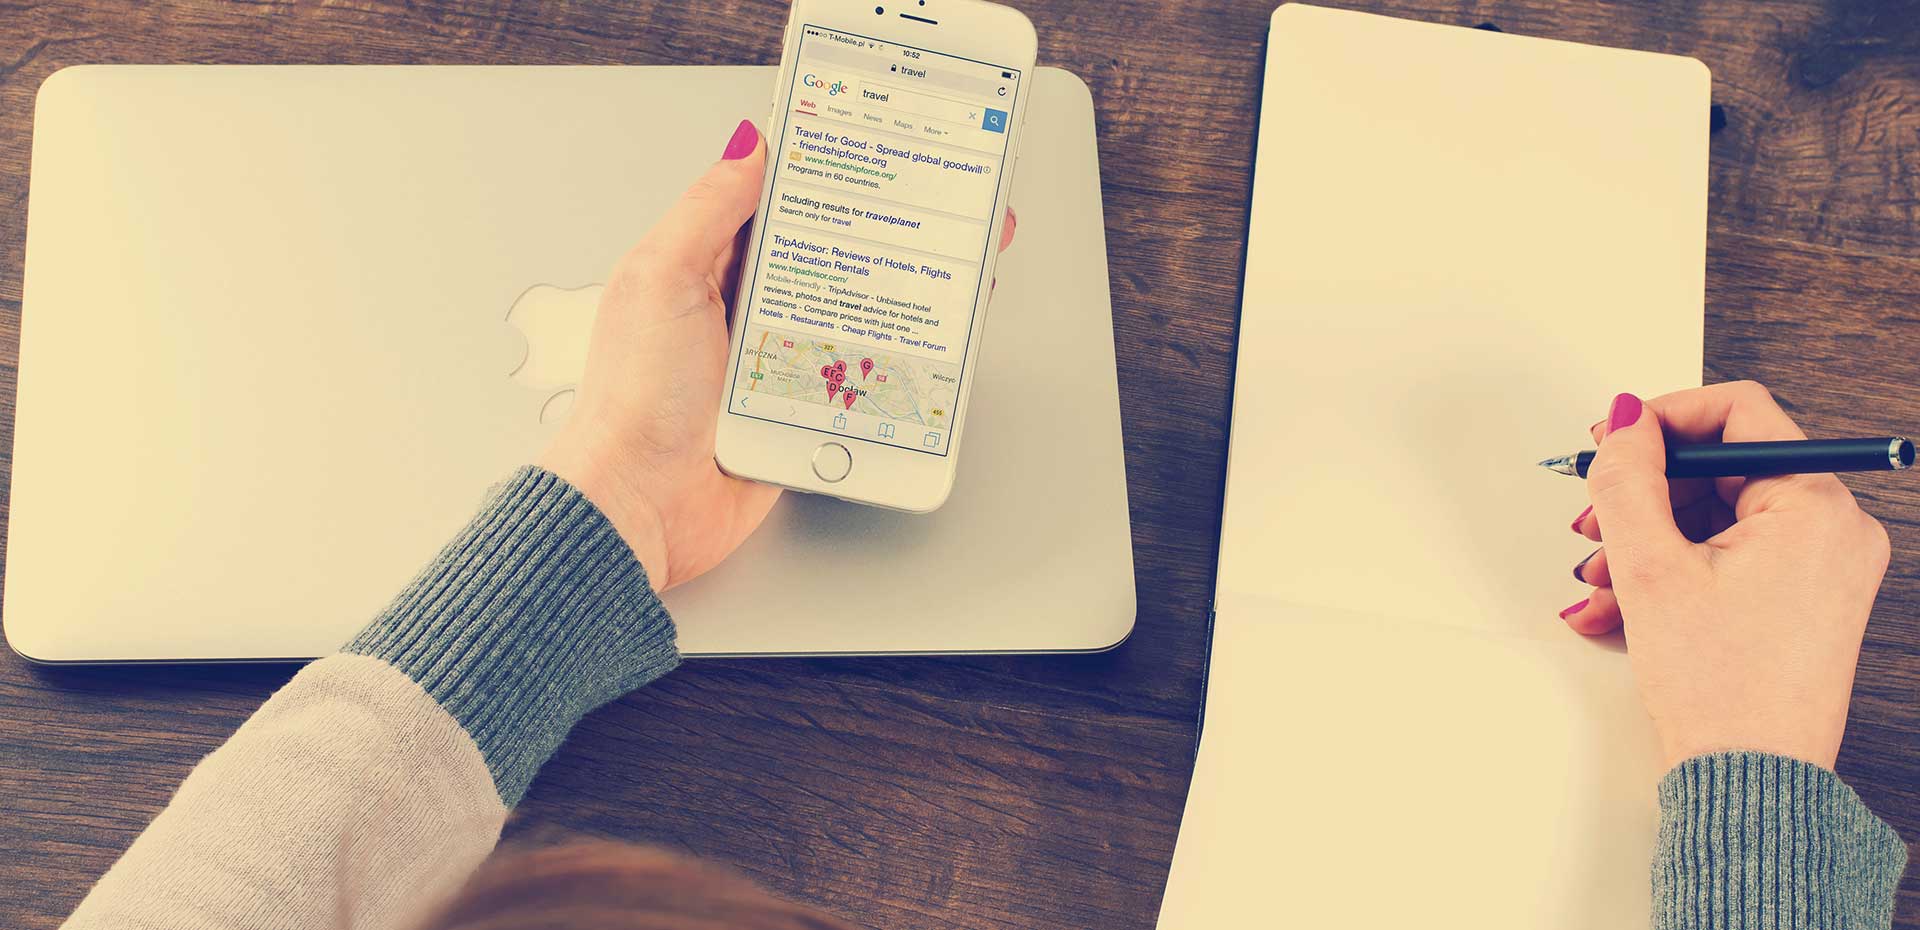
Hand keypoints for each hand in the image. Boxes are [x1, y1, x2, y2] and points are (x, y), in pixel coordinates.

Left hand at [541, 119, 1016, 589]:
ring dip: (891, 302)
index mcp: (705, 265)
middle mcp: (743, 309)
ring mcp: (774, 360)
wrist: (642, 504)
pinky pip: (854, 379)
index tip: (877, 153)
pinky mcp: (798, 409)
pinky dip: (885, 366)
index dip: (824, 176)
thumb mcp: (662, 278)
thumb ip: (707, 209)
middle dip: (880, 236)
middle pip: (827, 257)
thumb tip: (750, 147)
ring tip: (940, 274)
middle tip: (933, 213)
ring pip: (851, 315)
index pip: (776, 202)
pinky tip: (914, 349)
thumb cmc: (635, 399)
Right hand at [1560, 382, 1891, 769]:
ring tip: (1601, 579)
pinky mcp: (1805, 599)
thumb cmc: (1721, 691)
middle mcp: (1835, 529)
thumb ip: (1630, 478)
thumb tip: (1627, 418)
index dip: (1664, 418)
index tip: (1615, 440)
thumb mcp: (1651, 567)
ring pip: (1719, 516)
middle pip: (1723, 469)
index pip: (1740, 412)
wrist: (1748, 780)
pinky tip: (1622, 604)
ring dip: (1649, 539)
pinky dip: (1676, 570)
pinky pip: (1732, 557)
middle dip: (1647, 496)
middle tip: (1595, 522)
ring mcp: (1823, 567)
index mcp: (1815, 507)